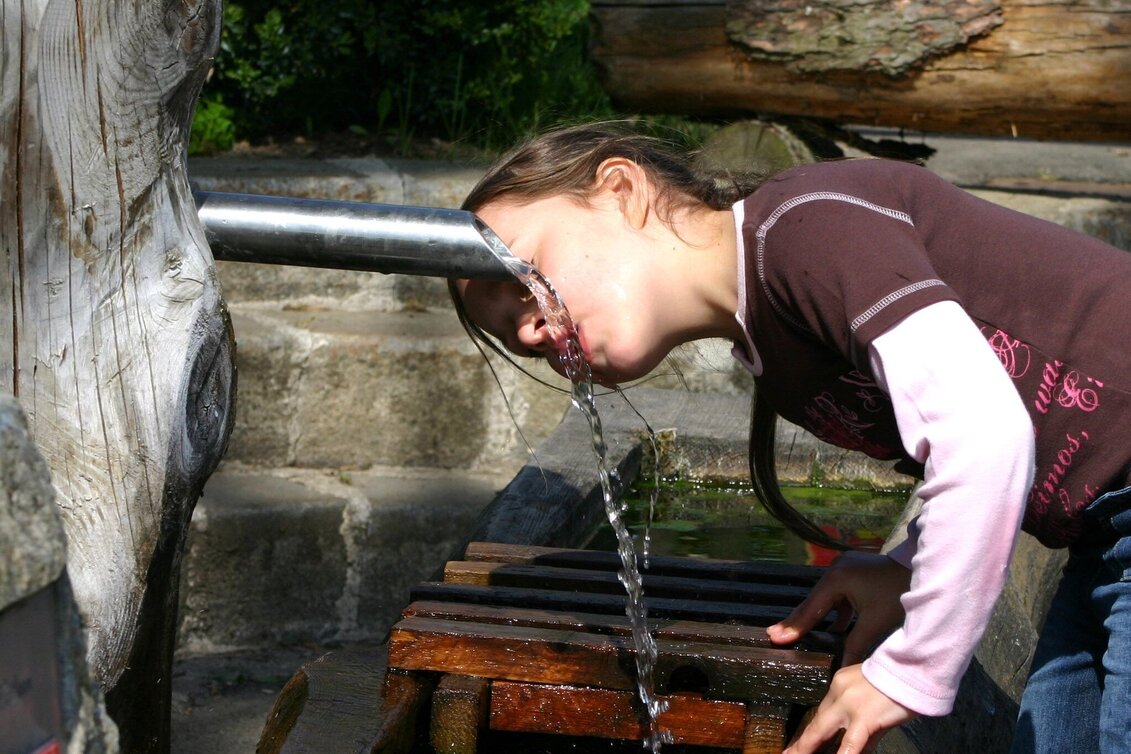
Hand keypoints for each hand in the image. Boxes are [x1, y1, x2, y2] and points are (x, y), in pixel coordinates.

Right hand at [766, 551, 910, 664]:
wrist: (922, 569)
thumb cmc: (897, 594)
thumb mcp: (875, 622)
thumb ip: (855, 644)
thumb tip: (842, 668)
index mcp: (836, 580)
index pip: (811, 609)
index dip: (794, 627)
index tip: (774, 638)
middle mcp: (834, 571)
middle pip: (812, 602)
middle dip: (796, 621)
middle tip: (773, 635)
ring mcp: (844, 569)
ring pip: (824, 598)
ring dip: (815, 616)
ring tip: (796, 633)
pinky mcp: (853, 571)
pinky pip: (837, 594)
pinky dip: (833, 610)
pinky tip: (833, 626)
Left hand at [782, 664, 917, 753]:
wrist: (915, 665)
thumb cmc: (900, 682)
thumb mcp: (873, 698)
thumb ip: (862, 722)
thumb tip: (856, 747)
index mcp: (840, 684)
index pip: (821, 713)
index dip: (810, 732)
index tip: (798, 743)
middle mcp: (839, 691)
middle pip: (816, 723)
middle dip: (801, 743)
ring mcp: (849, 704)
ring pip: (821, 731)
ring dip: (807, 747)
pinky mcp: (865, 716)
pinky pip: (850, 742)